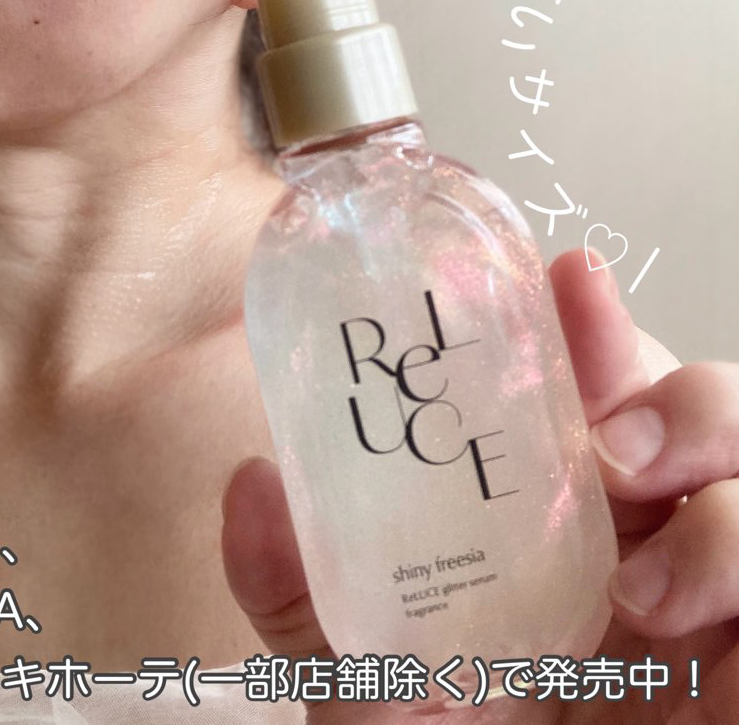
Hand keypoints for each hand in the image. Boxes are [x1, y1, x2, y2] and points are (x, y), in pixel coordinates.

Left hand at [221, 248, 738, 722]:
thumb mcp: (361, 666)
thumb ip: (300, 587)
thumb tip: (253, 484)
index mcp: (560, 501)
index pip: (596, 382)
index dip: (594, 323)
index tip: (571, 277)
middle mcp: (648, 531)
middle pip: (711, 412)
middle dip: (686, 402)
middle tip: (614, 449)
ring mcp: (710, 598)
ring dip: (726, 522)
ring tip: (641, 594)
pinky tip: (706, 667)